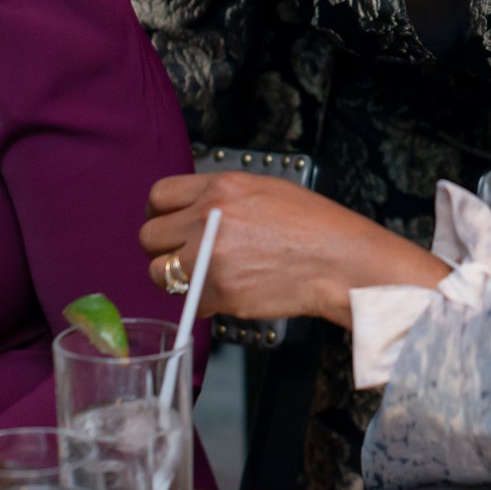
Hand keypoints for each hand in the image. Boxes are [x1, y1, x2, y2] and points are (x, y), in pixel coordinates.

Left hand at [140, 173, 448, 327]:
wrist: (340, 260)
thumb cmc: (315, 226)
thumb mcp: (266, 191)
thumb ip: (222, 199)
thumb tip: (192, 213)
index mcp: (221, 187)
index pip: (159, 195)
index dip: (161, 213)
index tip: (168, 225)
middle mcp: (208, 218)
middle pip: (149, 235)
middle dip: (163, 248)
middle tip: (183, 256)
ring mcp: (209, 257)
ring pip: (159, 273)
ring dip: (176, 278)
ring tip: (205, 277)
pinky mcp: (217, 292)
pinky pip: (189, 301)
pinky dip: (203, 302)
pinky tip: (230, 292)